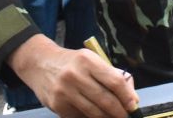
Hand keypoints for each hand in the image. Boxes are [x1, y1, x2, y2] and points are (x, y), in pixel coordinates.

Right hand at [9, 35, 137, 117]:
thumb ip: (111, 75)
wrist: (40, 63)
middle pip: (105, 99)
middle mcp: (75, 75)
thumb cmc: (72, 62)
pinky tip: (94, 115)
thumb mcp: (91, 60)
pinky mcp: (57, 105)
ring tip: (112, 117)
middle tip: (125, 116)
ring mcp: (65, 91)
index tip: (133, 105)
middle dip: (119, 111)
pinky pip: (80, 116)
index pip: (114, 81)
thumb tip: (131, 97)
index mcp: (88, 60)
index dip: (127, 96)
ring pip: (93, 112)